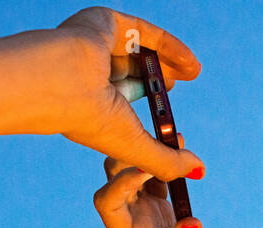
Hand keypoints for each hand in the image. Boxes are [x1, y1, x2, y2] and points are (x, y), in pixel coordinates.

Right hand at [0, 7, 203, 181]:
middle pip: (132, 69)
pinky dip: (170, 46)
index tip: (170, 114)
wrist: (62, 81)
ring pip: (140, 49)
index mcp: (89, 98)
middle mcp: (90, 70)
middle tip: (181, 83)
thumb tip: (199, 170)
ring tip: (194, 71)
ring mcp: (97, 43)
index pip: (123, 96)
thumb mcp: (136, 148)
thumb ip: (167, 161)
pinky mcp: (106, 22)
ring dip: (169, 60)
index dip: (150, 102)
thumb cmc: (91, 120)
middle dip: (160, 77)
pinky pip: (145, 32)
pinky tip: (191, 61)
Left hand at [94, 133, 208, 227]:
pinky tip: (184, 153)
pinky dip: (168, 164)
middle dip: (133, 155)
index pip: (108, 202)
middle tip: (162, 140)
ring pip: (136, 173)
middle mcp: (130, 221)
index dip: (122, 182)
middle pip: (115, 178)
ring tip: (177, 138)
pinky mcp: (160, 212)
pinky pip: (157, 180)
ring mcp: (144, 214)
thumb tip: (192, 223)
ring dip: (153, 154)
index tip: (148, 170)